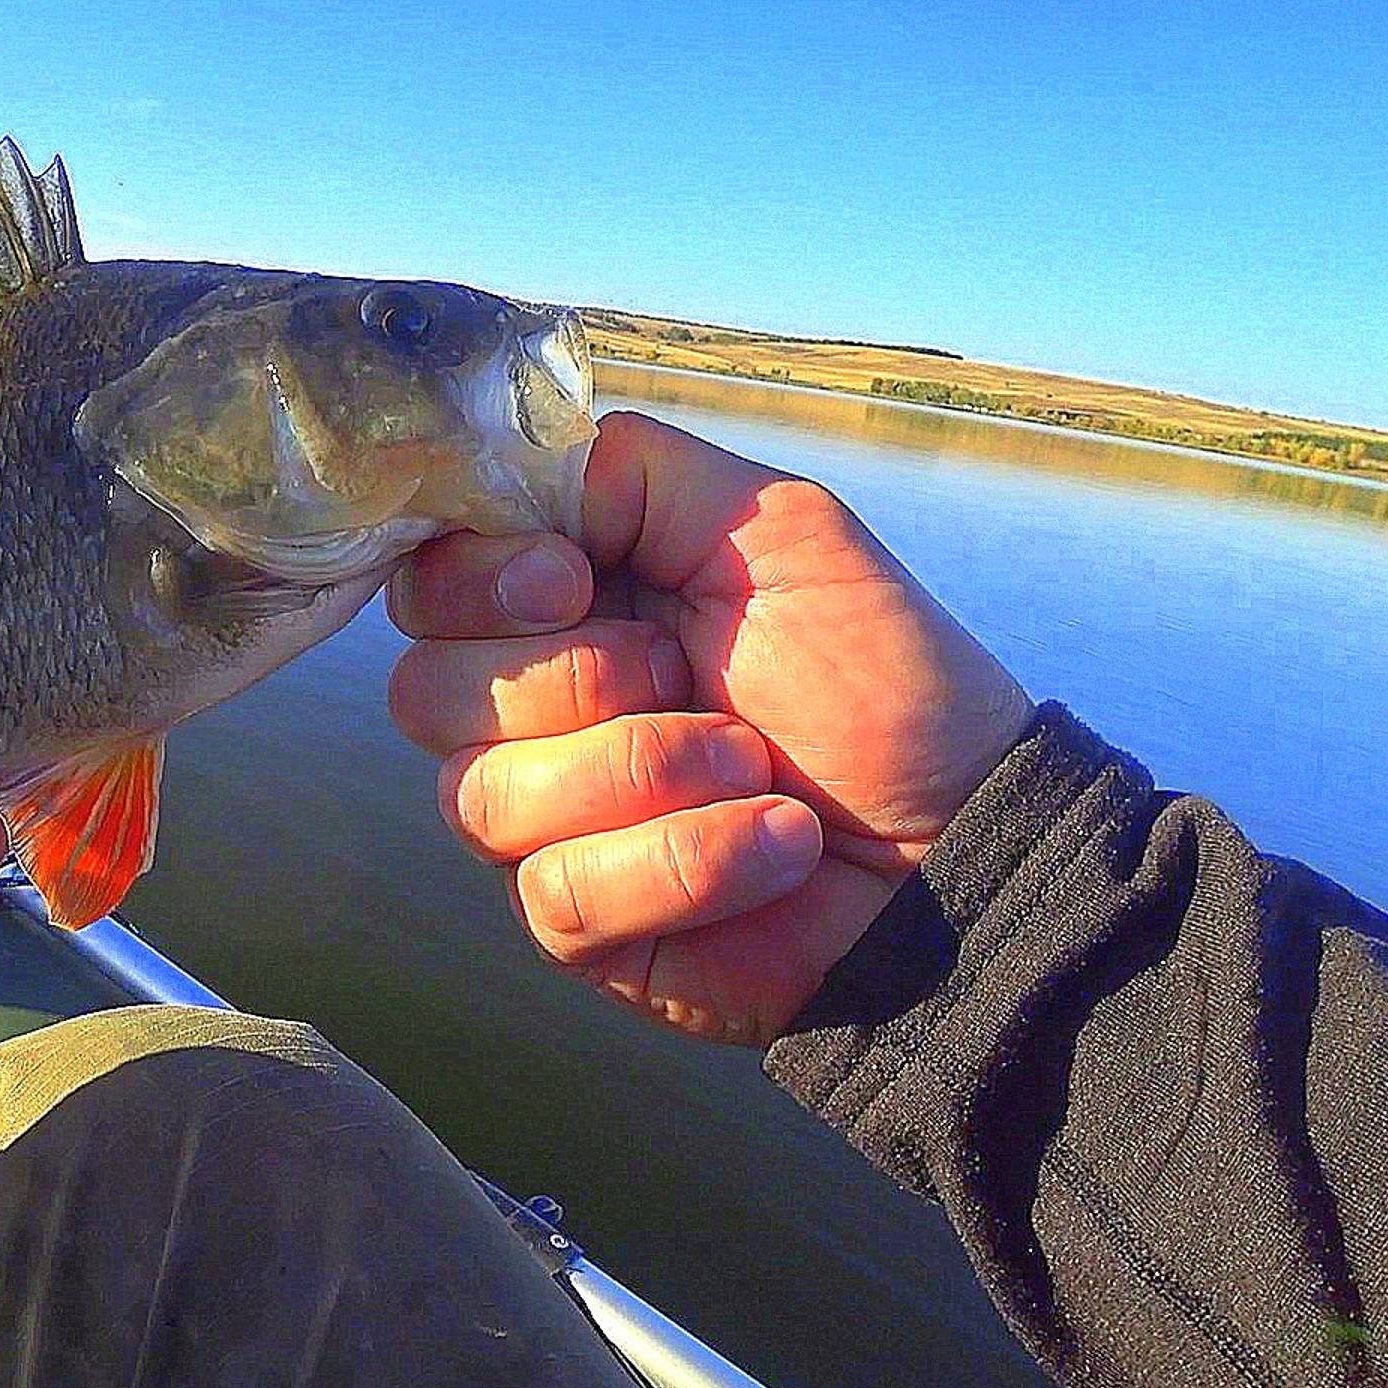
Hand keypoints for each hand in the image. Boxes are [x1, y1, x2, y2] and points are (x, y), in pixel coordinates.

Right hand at [386, 410, 1032, 1043]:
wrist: (965, 840)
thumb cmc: (881, 678)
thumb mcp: (771, 524)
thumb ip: (629, 471)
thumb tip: (506, 465)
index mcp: (562, 606)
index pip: (423, 584)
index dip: (475, 583)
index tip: (573, 581)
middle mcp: (531, 713)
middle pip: (423, 693)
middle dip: (577, 681)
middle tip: (691, 677)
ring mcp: (547, 823)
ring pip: (480, 799)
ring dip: (647, 772)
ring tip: (756, 770)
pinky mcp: (582, 923)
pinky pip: (558, 893)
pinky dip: (685, 861)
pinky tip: (771, 847)